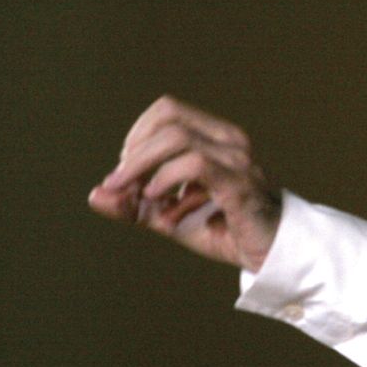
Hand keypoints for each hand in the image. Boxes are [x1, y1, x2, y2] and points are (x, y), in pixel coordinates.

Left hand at [88, 95, 280, 271]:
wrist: (271, 256)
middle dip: (133, 152)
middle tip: (122, 185)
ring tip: (137, 196)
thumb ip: (135, 206)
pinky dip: (166, 181)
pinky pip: (195, 165)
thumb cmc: (226, 231)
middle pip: (167, 117)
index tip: (127, 172)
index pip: (167, 110)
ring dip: (142, 166)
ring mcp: (238, 159)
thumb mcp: (170, 217)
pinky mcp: (240, 183)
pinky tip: (160, 204)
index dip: (137, 136)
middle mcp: (229, 140)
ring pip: (177, 137)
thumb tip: (95, 194)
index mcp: (216, 138)